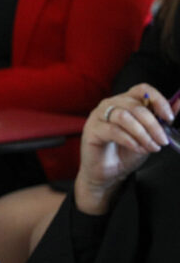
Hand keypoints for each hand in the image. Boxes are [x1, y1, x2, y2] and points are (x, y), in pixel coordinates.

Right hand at [74, 84, 171, 215]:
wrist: (109, 172)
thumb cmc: (127, 152)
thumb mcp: (150, 135)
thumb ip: (162, 119)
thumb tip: (179, 102)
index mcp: (126, 101)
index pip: (142, 90)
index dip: (158, 100)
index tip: (169, 117)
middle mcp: (111, 104)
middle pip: (136, 106)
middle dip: (153, 125)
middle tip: (163, 141)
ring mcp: (98, 116)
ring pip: (124, 116)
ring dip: (142, 133)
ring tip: (150, 147)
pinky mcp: (92, 130)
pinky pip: (113, 130)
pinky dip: (130, 141)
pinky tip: (137, 149)